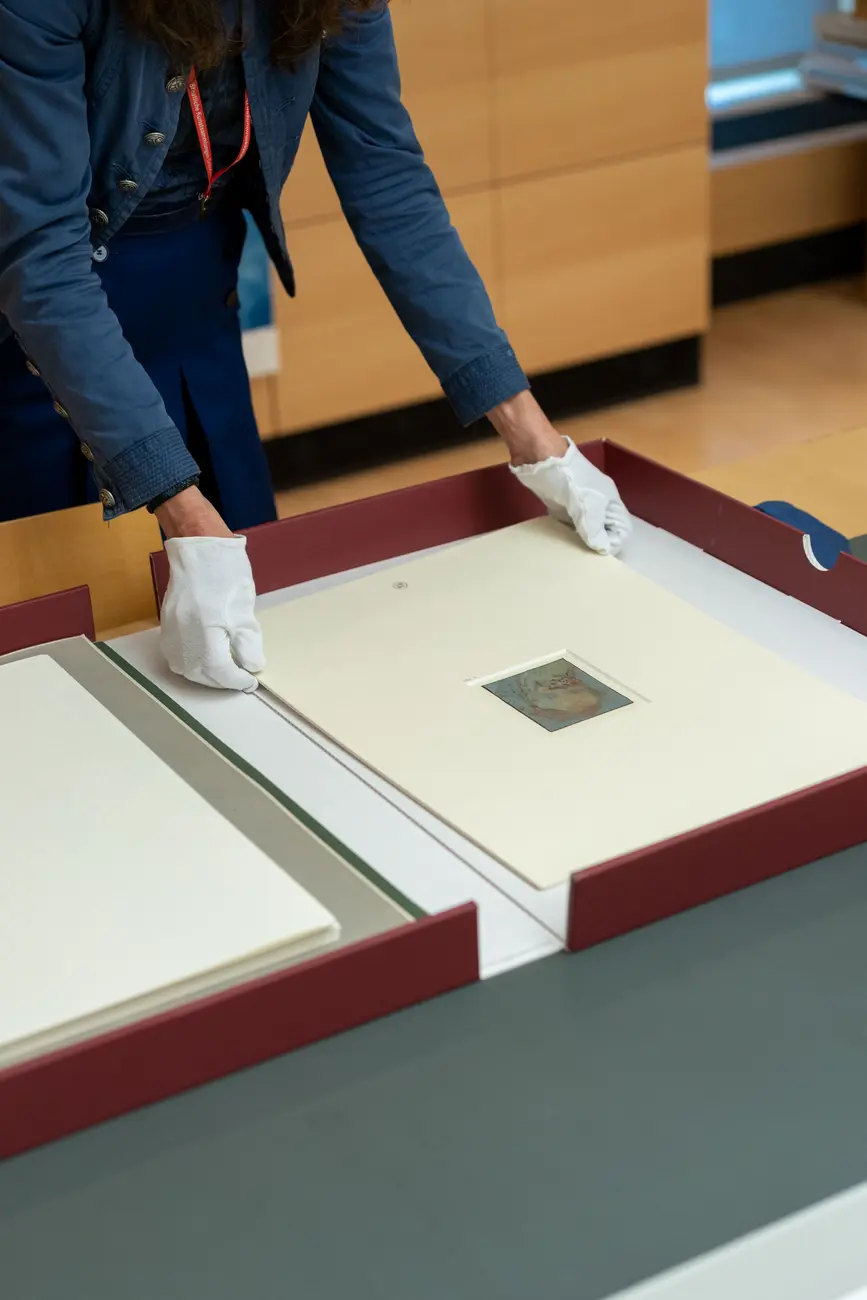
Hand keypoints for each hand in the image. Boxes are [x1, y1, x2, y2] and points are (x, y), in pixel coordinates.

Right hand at [156, 489, 264, 691]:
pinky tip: (208, 657)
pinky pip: (177, 654)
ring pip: (185, 667)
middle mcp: (182, 636)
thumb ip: (247, 643)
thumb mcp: (245, 610)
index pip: (220, 671)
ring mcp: (171, 630)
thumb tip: (250, 667)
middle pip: (200, 673)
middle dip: (221, 680)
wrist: (199, 546)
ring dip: (206, 674)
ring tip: (226, 670)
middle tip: (240, 677)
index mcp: (204, 632)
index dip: (237, 680)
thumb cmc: (225, 573)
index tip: (251, 681)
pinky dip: (194, 662)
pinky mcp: (167, 623)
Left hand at [488, 392, 631, 556]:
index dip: (614, 542)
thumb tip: (603, 549)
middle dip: (599, 544)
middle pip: (605, 530)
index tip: (600, 556)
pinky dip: (569, 535)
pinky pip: (570, 526)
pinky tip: (563, 545)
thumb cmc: (568, 477)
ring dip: (583, 542)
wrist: (540, 457)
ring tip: (576, 556)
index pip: (621, 528)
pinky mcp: (562, 506)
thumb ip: (594, 528)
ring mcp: (579, 505)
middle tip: (588, 560)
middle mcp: (597, 504)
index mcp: (610, 501)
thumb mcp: (586, 504)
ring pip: (587, 530)